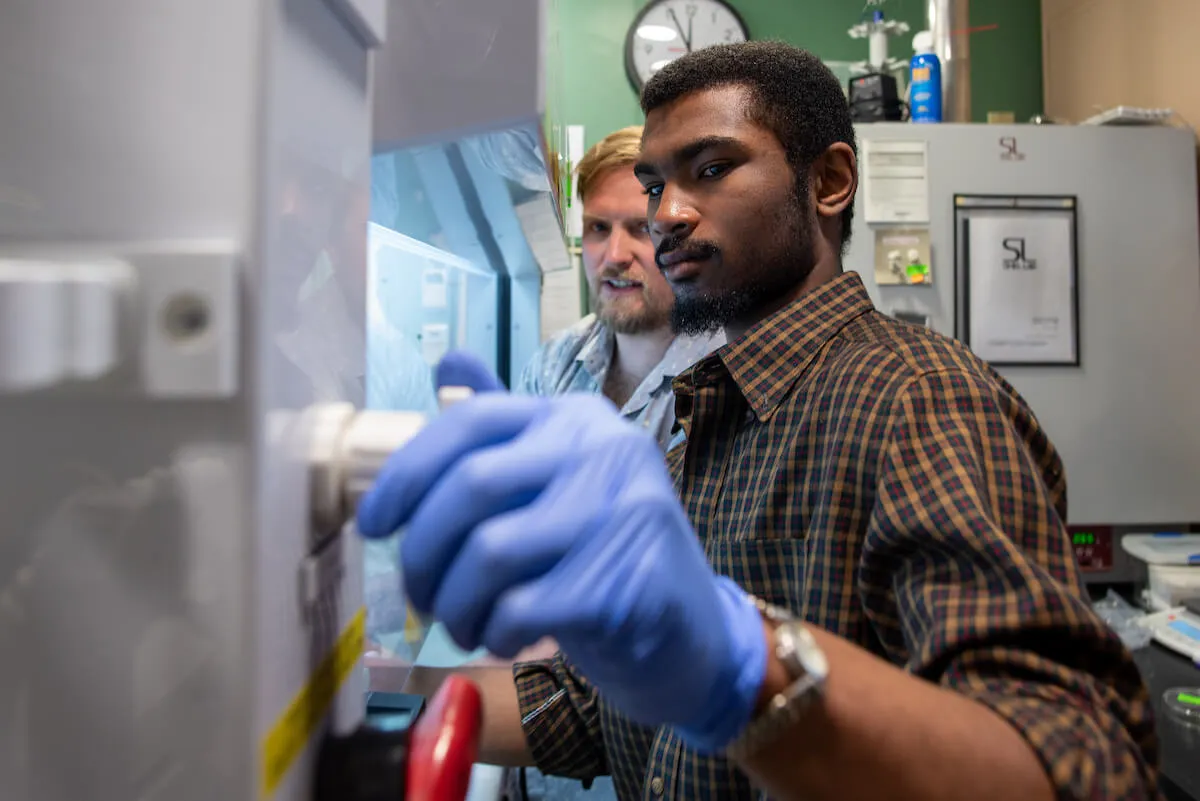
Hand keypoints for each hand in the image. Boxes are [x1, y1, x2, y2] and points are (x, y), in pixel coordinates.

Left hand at [357, 351, 766, 751]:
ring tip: (461, 623)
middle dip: (422, 550)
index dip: (407, 472)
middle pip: (470, 485)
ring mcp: (620, 512)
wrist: (692, 633)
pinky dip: (493, 632)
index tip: (373, 524)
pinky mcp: (622, 580)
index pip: (472, 421)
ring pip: (487, 553)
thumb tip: (445, 361)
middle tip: (418, 593)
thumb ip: (504, 431)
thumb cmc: (604, 554)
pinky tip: (503, 639)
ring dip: (453, 602)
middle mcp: (604, 450)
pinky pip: (519, 607)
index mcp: (577, 418)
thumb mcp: (559, 482)